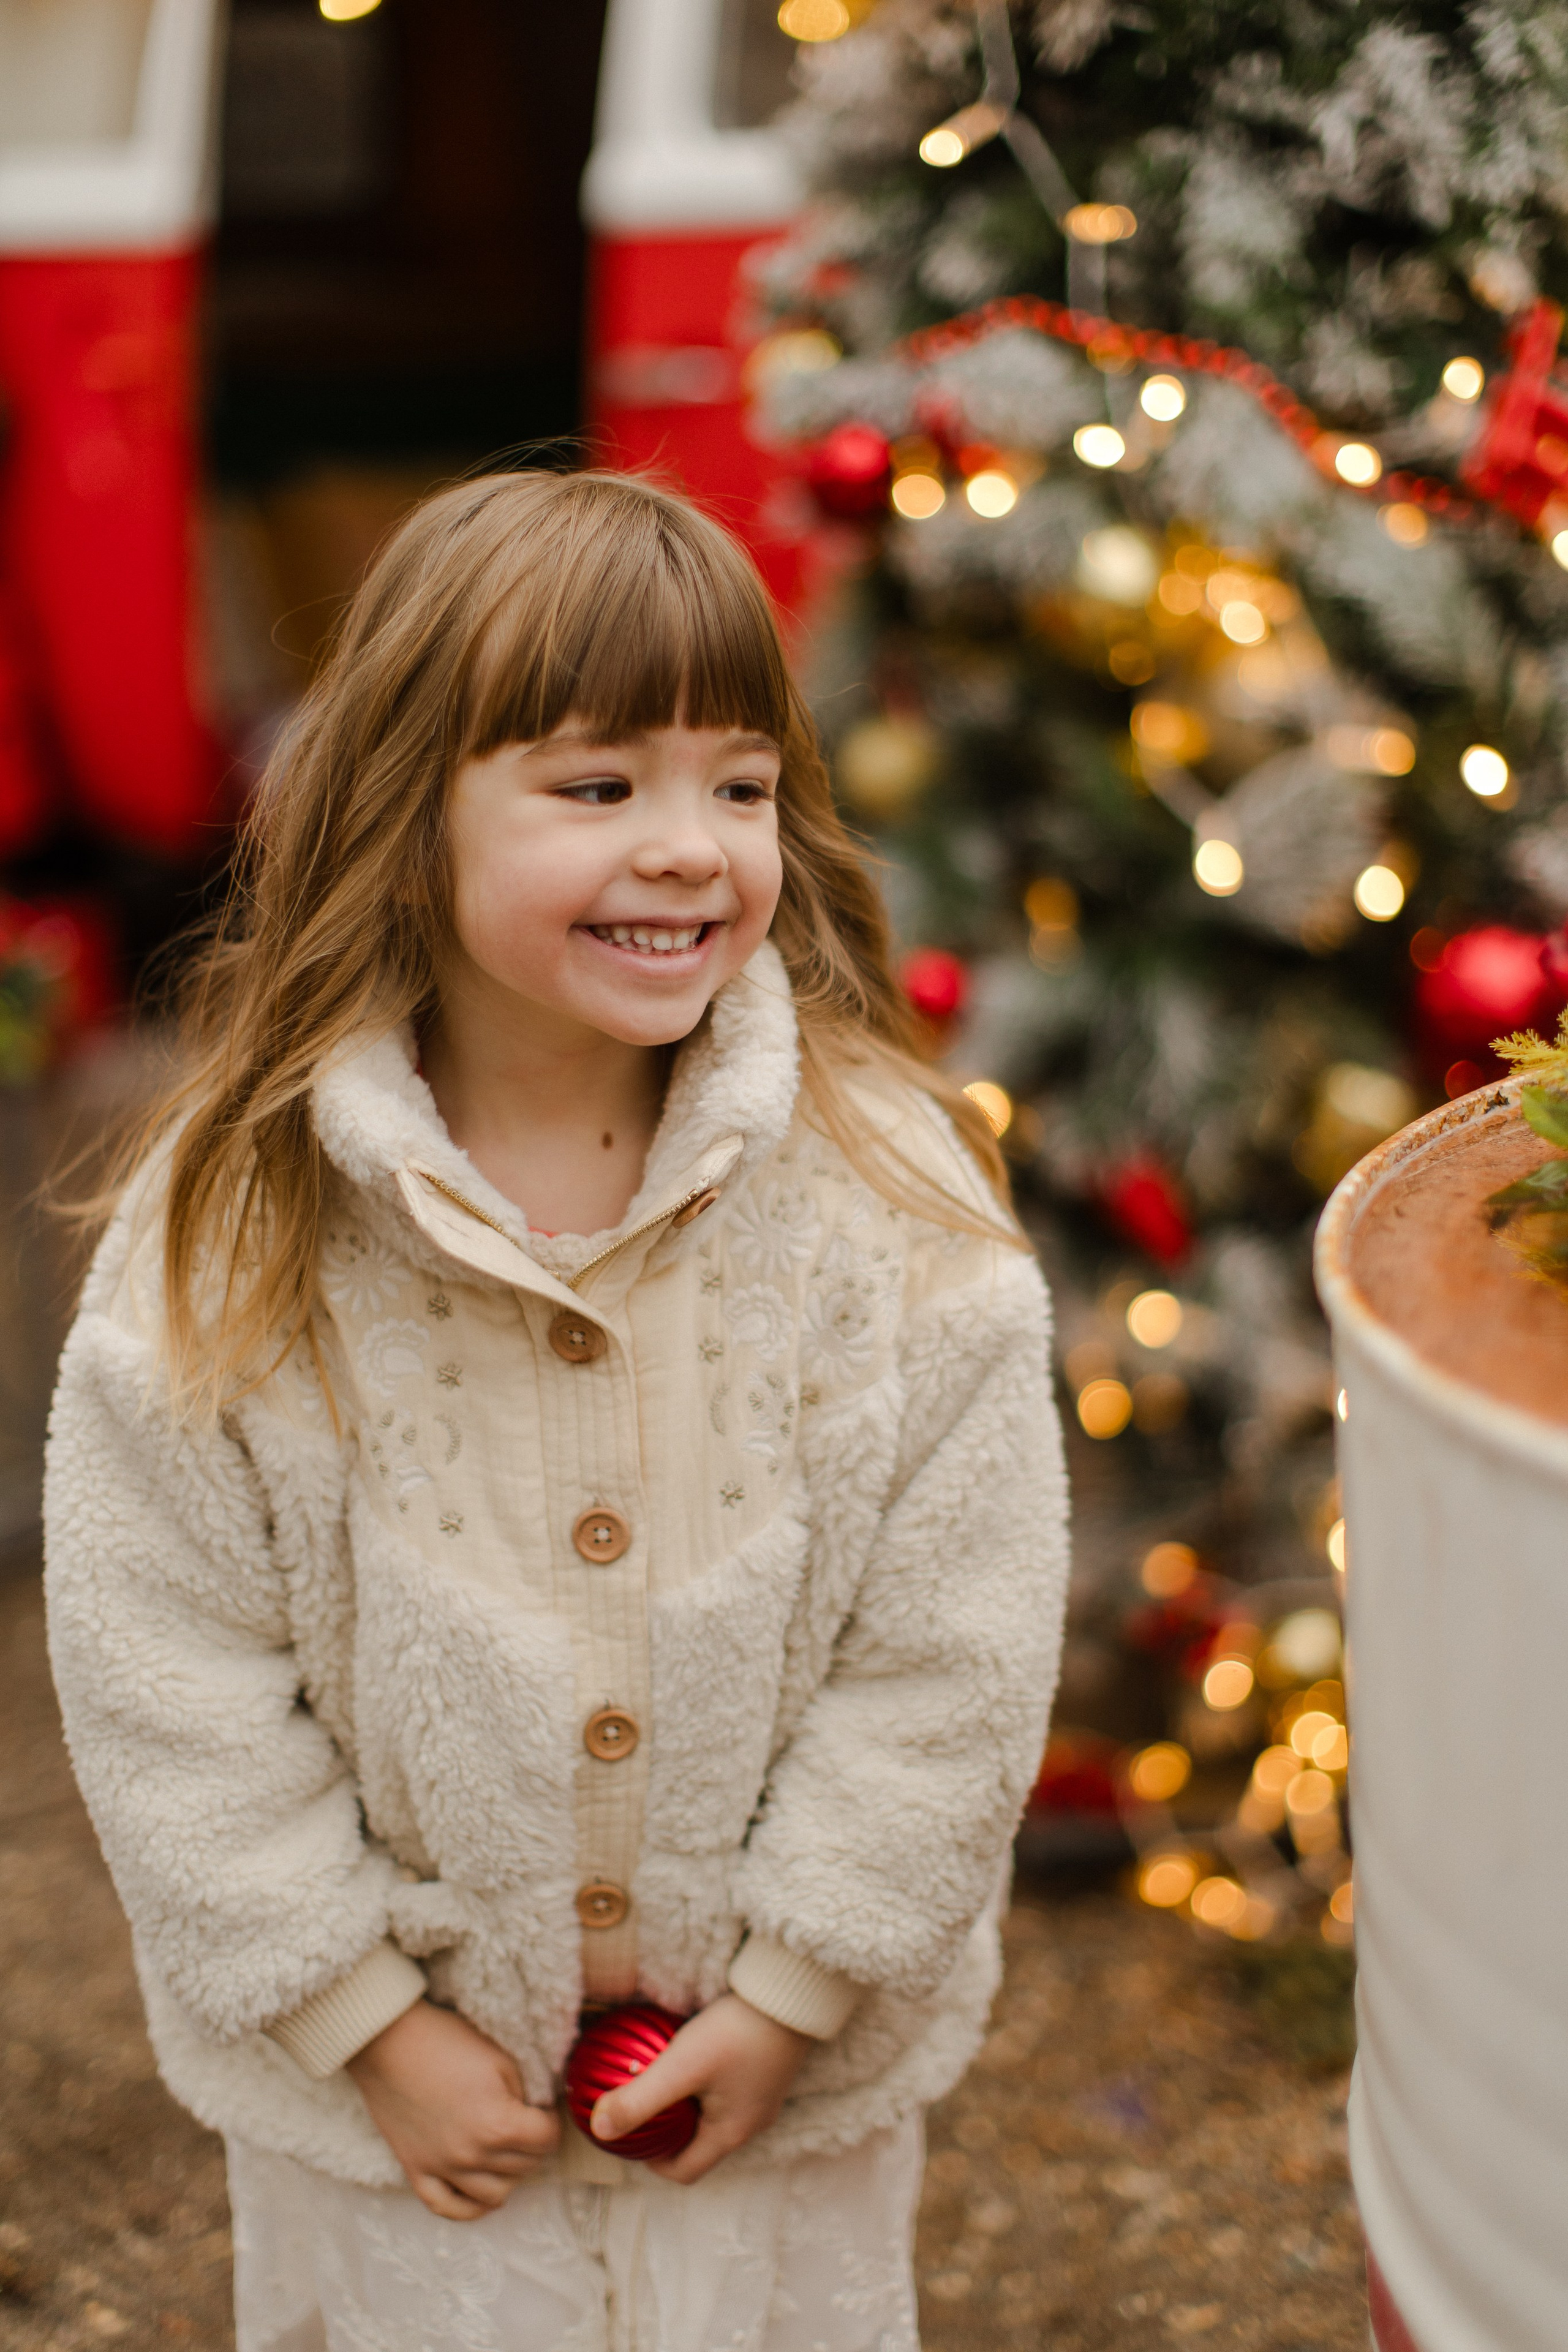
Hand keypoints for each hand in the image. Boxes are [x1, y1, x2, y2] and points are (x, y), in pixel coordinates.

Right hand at [346, 1999, 559, 2219]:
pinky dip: (469, 2208)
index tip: (546, 2111)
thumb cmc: (446, 2041)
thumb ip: (523, 2096)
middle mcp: (472, 2154)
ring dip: (509, 2176)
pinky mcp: (415, 2169)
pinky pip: (446, 2208)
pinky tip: (482, 2194)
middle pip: (524, 2167)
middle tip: (529, 2126)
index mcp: (497, 2124)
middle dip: (534, 2147)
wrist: (388, 2041)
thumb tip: (533, 2116)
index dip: (552, 2123)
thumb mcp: (500, 2059)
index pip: (546, 2140)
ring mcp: (442, 2167)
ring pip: (493, 2195)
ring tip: (507, 2154)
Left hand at [589, 1992, 811, 2183]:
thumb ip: (639, 2100)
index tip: (631, 2138)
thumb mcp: (681, 2067)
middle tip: (641, 2106)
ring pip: (713, 2118)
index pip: (685, 2172)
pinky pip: (727, 2094)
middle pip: (699, 2146)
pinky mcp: (766, 2074)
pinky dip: (704, 2086)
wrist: (790, 1995)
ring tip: (663, 2078)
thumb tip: (599, 2130)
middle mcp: (751, 2125)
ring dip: (686, 2107)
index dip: (652, 2163)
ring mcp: (762, 2100)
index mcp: (730, 2134)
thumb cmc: (736, 2034)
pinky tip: (693, 2057)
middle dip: (667, 2133)